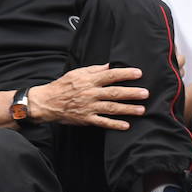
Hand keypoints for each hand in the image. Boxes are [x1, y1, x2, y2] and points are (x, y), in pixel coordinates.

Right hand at [29, 64, 147, 130]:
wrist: (46, 102)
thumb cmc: (62, 86)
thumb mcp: (76, 73)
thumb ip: (93, 70)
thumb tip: (109, 66)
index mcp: (88, 80)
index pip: (110, 75)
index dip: (125, 74)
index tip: (139, 73)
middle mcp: (90, 93)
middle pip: (114, 92)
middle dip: (131, 93)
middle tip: (145, 93)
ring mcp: (88, 107)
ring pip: (111, 108)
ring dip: (127, 109)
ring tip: (141, 110)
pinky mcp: (86, 118)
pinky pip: (102, 122)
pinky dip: (114, 124)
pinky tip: (126, 125)